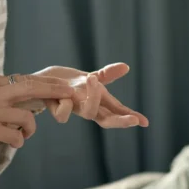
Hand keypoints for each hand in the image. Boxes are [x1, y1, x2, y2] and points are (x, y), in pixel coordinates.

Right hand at [0, 74, 77, 155]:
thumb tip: (22, 89)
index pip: (26, 80)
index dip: (48, 83)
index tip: (64, 85)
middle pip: (32, 88)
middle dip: (55, 91)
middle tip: (69, 95)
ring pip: (26, 118)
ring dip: (30, 129)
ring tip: (23, 134)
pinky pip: (16, 136)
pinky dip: (18, 141)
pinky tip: (13, 142)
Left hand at [34, 63, 148, 127]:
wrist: (43, 83)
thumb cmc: (71, 84)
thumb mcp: (92, 78)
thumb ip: (107, 75)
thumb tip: (126, 67)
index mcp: (98, 102)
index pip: (118, 112)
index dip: (131, 117)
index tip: (145, 122)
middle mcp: (87, 108)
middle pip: (107, 120)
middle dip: (121, 120)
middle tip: (133, 119)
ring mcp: (73, 108)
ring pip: (88, 112)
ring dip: (93, 98)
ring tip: (91, 79)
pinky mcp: (56, 106)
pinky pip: (63, 112)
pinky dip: (65, 103)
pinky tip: (64, 95)